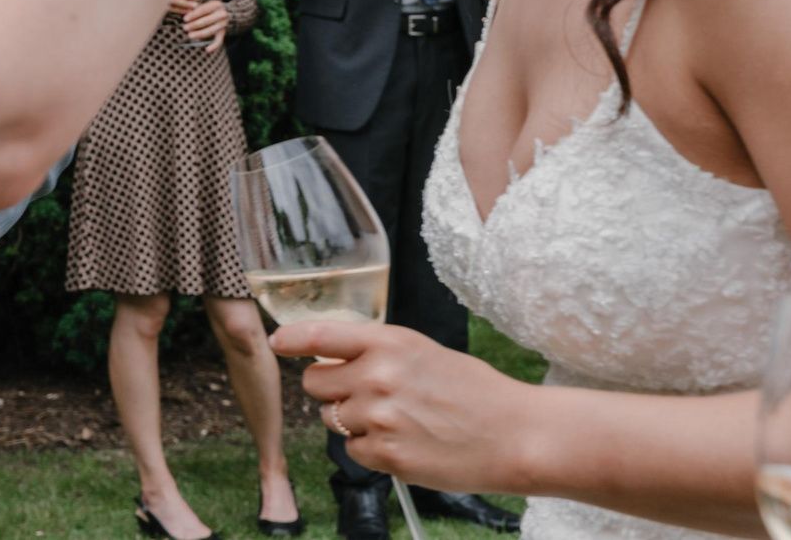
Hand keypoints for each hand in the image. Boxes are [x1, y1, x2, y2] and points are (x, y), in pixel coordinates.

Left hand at [180, 0, 228, 46]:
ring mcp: (223, 24)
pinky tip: (207, 50)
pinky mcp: (224, 32)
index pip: (202, 10)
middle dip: (194, 25)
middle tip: (185, 28)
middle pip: (205, 21)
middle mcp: (221, 14)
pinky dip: (214, 46)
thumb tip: (185, 17)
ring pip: (210, 31)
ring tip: (189, 35)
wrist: (228, 12)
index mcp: (216, 5)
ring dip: (198, 34)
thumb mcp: (206, 5)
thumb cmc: (210, 8)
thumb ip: (196, 9)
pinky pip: (219, 40)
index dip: (193, 15)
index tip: (184, 19)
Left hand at [273, 319, 531, 493]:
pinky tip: (404, 443)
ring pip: (331, 419)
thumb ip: (377, 352)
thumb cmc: (473, 391)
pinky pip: (353, 451)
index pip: (322, 334)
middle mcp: (377, 376)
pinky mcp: (386, 456)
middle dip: (331, 389)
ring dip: (351, 421)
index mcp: (389, 343)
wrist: (514, 435)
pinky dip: (371, 450)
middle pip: (314, 383)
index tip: (276, 343)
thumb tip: (334, 358)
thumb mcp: (423, 353)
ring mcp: (379, 418)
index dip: (292, 339)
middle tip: (365, 395)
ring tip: (395, 420)